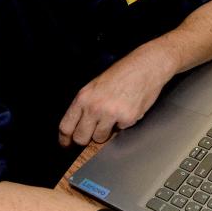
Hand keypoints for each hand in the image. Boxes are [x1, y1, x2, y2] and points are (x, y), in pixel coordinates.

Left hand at [58, 46, 172, 145]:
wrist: (146, 66)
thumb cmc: (123, 73)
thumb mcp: (95, 86)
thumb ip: (85, 105)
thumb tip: (79, 125)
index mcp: (84, 97)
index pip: (66, 126)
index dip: (65, 139)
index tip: (67, 144)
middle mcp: (95, 107)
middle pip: (81, 138)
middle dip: (87, 138)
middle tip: (93, 131)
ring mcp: (111, 113)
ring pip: (100, 138)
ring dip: (106, 131)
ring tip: (113, 115)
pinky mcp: (127, 118)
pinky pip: (120, 131)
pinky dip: (123, 124)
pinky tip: (127, 109)